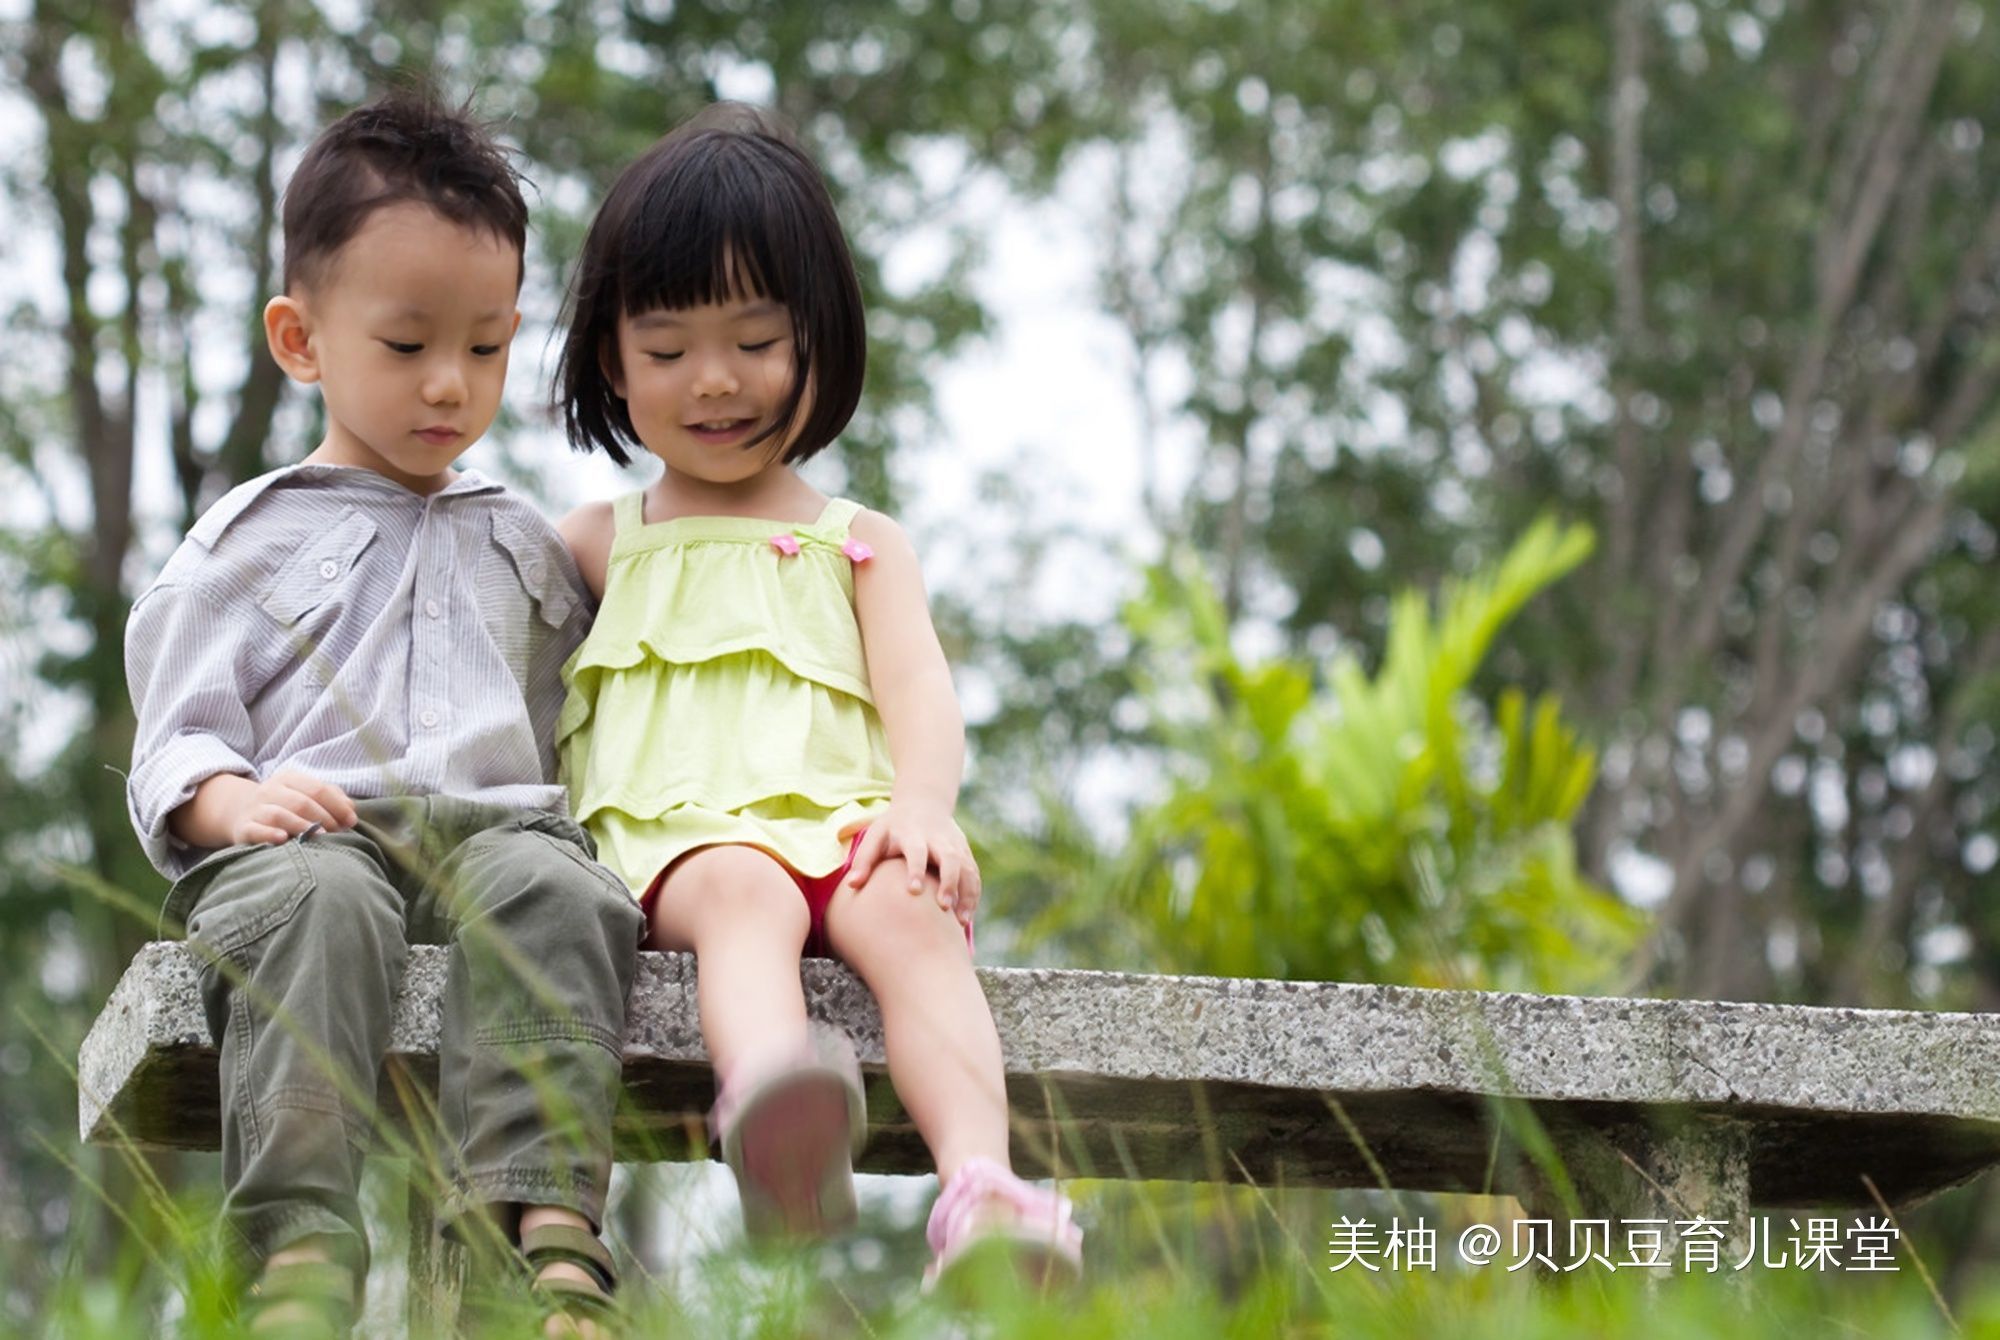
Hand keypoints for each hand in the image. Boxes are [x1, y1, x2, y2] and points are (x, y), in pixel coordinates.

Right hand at [181, 770, 358, 848]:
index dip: (337, 806)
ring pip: (279, 814)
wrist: (240, 812)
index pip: (318, 789)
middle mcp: (270, 791)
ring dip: (301, 826)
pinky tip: (284, 839)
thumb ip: (331, 797)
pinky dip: (270, 834)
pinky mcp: (243, 828)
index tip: (351, 821)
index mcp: (289, 779)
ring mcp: (255, 809)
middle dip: (323, 818)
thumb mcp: (305, 794)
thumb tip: (351, 808)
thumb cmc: (285, 805)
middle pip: (301, 802)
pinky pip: (256, 830)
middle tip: (337, 832)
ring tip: (318, 836)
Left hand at [844, 802, 981, 924]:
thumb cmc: (894, 827)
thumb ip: (864, 859)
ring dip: (966, 894)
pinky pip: (974, 875)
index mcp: (913, 834)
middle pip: (950, 858)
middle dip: (949, 882)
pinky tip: (966, 918)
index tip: (914, 891)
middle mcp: (938, 840)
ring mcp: (955, 846)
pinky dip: (973, 896)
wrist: (924, 804)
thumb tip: (852, 885)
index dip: (916, 870)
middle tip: (944, 907)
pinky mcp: (966, 853)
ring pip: (967, 869)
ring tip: (961, 922)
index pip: (917, 851)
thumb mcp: (876, 834)